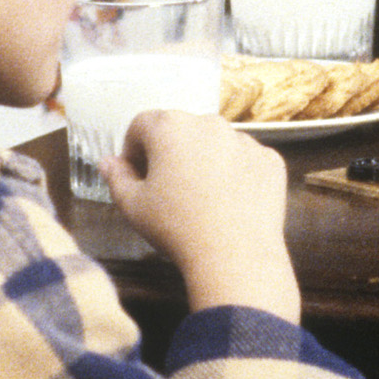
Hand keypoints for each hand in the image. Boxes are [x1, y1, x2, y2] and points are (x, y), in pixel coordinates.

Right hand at [104, 109, 299, 321]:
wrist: (235, 255)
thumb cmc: (176, 228)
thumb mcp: (133, 206)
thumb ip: (116, 178)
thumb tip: (107, 162)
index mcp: (170, 127)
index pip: (142, 125)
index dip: (133, 149)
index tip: (135, 174)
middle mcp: (210, 123)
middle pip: (181, 131)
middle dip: (170, 153)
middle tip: (167, 189)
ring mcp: (245, 140)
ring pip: (216, 144)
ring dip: (205, 161)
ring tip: (201, 199)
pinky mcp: (270, 160)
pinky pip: (246, 161)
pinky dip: (237, 175)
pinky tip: (230, 204)